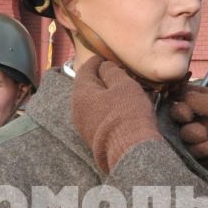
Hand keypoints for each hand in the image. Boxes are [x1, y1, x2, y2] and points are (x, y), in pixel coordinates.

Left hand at [70, 56, 159, 173]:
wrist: (130, 151)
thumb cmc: (127, 113)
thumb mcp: (123, 85)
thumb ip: (111, 71)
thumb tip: (104, 67)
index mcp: (81, 93)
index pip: (85, 70)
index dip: (96, 61)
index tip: (104, 57)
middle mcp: (77, 109)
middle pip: (87, 87)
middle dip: (100, 78)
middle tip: (114, 72)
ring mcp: (83, 125)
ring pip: (92, 103)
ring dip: (104, 94)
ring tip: (120, 89)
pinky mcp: (93, 137)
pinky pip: (97, 116)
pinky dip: (106, 107)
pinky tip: (119, 107)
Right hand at [168, 85, 207, 190]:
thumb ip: (207, 102)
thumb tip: (182, 96)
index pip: (194, 94)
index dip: (181, 95)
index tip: (176, 98)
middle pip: (185, 114)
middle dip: (181, 114)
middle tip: (186, 116)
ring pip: (187, 133)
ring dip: (192, 133)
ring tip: (205, 136)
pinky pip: (195, 152)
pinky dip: (201, 149)